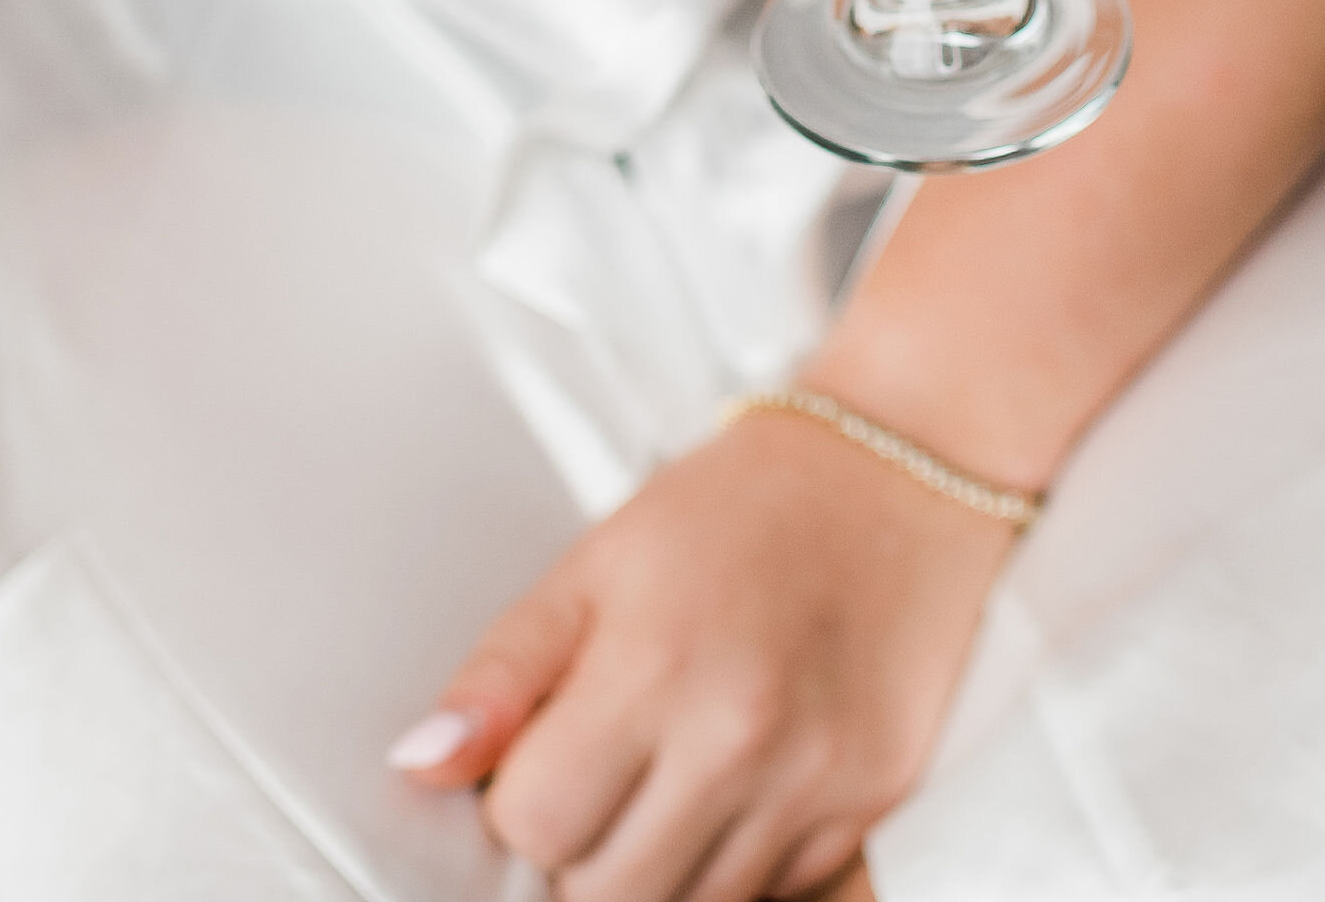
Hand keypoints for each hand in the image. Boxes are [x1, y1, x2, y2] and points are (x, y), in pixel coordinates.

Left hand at [390, 409, 1010, 898]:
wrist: (902, 466)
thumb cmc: (743, 504)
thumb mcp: (601, 559)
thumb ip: (505, 672)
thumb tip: (422, 766)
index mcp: (660, 665)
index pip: (533, 825)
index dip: (519, 797)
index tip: (544, 752)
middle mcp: (743, 739)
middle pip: (606, 896)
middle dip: (580, 851)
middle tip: (603, 770)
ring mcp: (816, 785)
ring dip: (657, 866)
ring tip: (670, 771)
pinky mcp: (871, 810)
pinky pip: (773, 898)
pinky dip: (735, 863)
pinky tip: (737, 784)